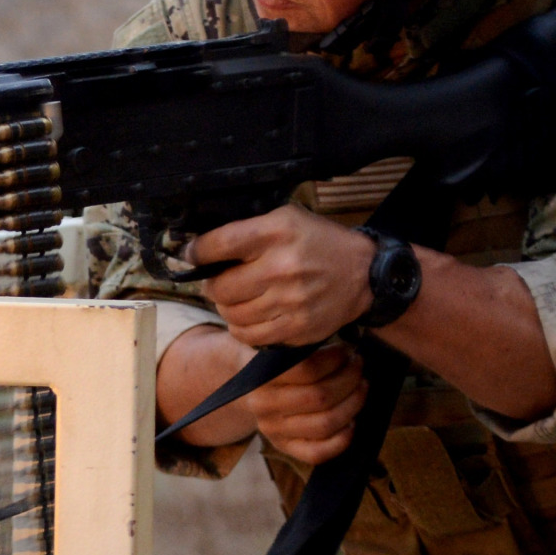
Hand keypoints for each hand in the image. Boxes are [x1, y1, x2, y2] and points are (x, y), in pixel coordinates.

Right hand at [161, 327, 369, 464]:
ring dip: (353, 404)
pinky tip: (352, 423)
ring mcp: (273, 430)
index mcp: (260, 377)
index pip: (307, 370)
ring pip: (326, 423)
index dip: (335, 360)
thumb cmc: (273, 361)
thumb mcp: (278, 346)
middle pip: (321, 397)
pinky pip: (318, 453)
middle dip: (349, 379)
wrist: (246, 386)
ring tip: (360, 387)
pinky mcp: (285, 448)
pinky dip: (342, 439)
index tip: (347, 351)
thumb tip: (344, 344)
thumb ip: (300, 345)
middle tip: (358, 366)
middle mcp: (262, 406)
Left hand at [189, 204, 378, 346]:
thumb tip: (201, 247)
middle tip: (219, 281)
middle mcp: (282, 266)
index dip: (196, 252)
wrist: (365, 273)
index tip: (191, 255)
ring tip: (238, 299)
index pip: (216, 245)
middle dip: (212, 285)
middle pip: (219, 287)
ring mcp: (290, 300)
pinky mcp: (297, 327)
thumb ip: (247, 230)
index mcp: (277, 232)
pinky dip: (243, 328)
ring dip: (227, 308)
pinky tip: (250, 316)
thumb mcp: (286, 218)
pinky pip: (251, 336)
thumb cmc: (319, 242)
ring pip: (231, 314)